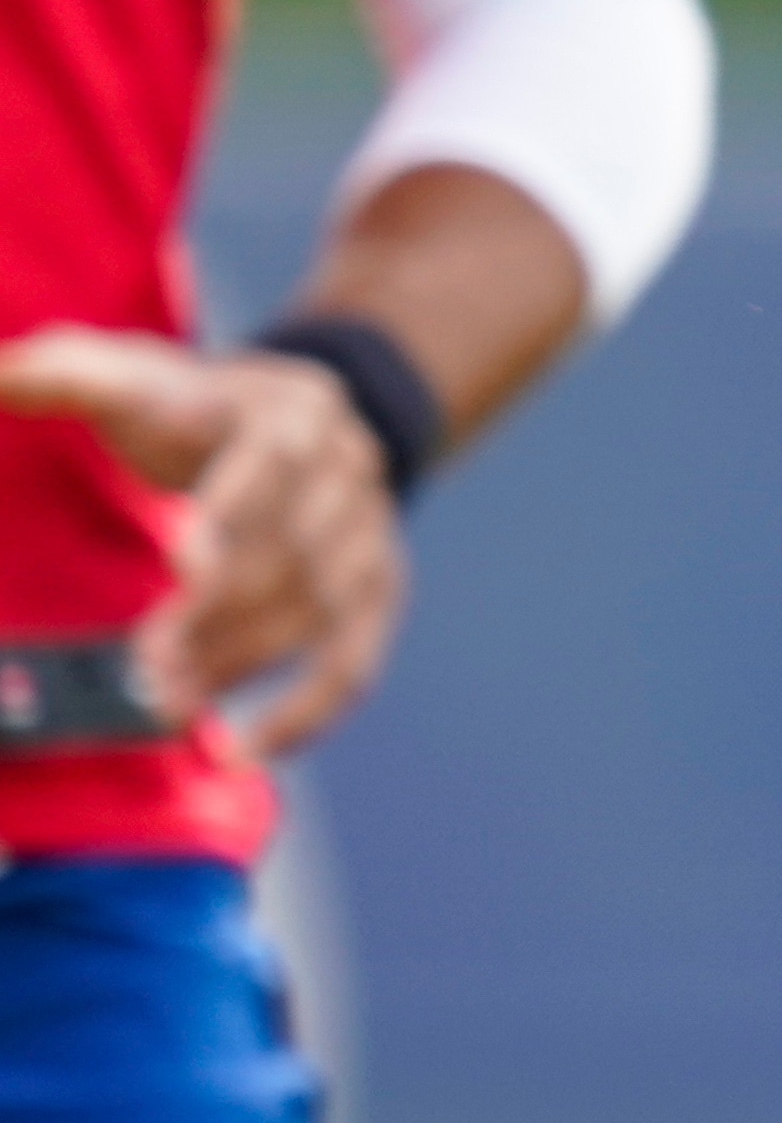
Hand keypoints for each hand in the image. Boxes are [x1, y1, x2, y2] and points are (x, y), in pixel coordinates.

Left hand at [0, 329, 408, 753]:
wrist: (306, 422)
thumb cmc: (194, 405)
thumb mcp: (137, 372)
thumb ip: (66, 372)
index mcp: (297, 411)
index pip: (276, 464)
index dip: (236, 514)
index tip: (185, 563)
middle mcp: (351, 474)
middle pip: (291, 556)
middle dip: (215, 619)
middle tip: (143, 668)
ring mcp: (371, 539)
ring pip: (313, 619)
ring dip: (237, 668)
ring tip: (162, 703)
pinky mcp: (376, 595)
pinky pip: (352, 666)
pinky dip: (304, 716)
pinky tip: (240, 750)